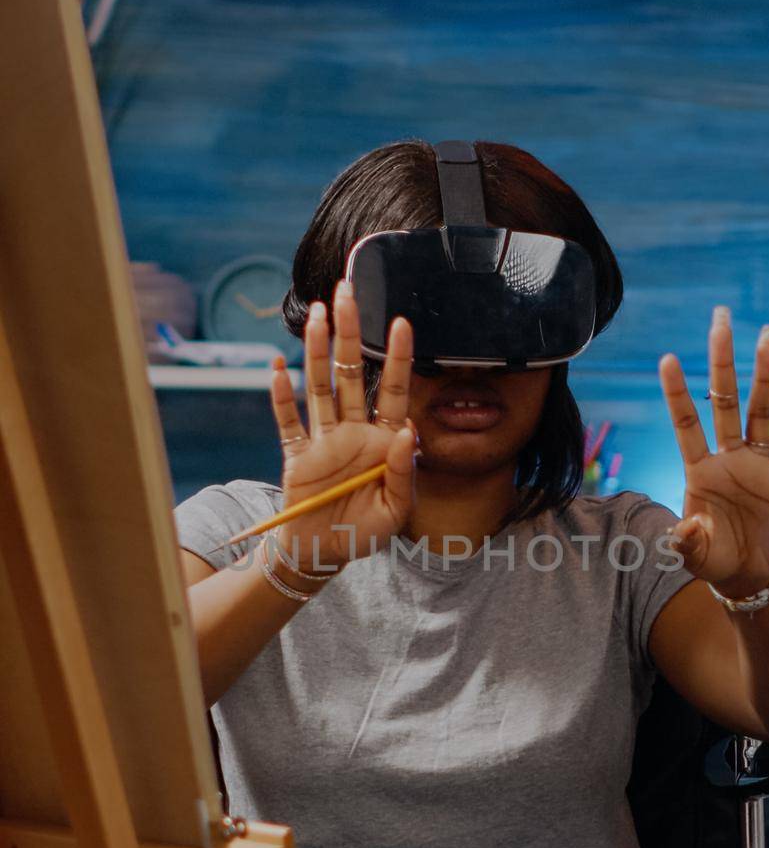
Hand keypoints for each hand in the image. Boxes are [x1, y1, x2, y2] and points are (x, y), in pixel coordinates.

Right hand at [269, 278, 416, 575]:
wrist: (324, 556)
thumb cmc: (365, 534)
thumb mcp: (396, 511)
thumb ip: (404, 472)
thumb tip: (410, 432)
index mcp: (383, 442)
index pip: (394, 390)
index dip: (398, 357)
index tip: (402, 322)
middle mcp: (353, 432)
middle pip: (351, 373)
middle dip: (349, 333)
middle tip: (346, 292)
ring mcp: (323, 440)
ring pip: (319, 386)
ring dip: (315, 350)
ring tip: (316, 313)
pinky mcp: (296, 456)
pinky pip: (287, 421)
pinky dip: (281, 396)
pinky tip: (279, 366)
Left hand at [658, 306, 768, 598]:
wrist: (748, 573)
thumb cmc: (713, 560)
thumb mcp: (695, 554)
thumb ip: (687, 540)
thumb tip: (682, 531)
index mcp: (701, 470)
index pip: (687, 423)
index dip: (678, 393)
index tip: (667, 358)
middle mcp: (728, 457)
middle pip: (724, 400)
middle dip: (723, 359)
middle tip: (720, 318)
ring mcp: (758, 463)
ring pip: (761, 410)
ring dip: (765, 374)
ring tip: (767, 335)